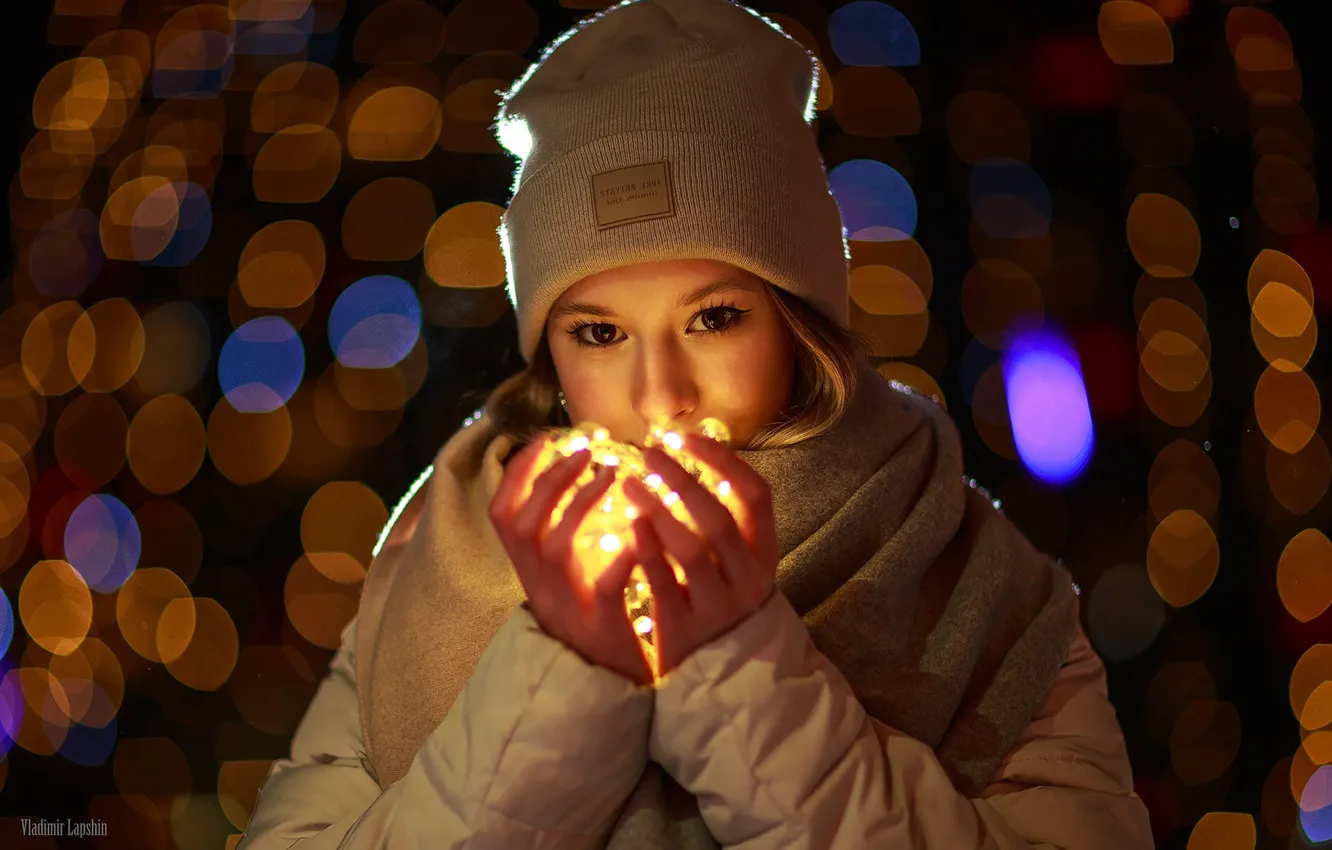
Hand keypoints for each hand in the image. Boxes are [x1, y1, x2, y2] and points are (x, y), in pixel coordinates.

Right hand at [488, 436, 653, 685]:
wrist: (602, 686)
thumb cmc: (589, 620)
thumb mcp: (564, 576)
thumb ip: (561, 534)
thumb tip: (568, 477)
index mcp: (528, 569)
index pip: (502, 512)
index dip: (518, 473)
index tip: (546, 440)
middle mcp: (538, 584)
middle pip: (523, 522)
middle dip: (551, 479)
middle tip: (586, 451)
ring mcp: (565, 606)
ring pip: (555, 546)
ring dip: (581, 503)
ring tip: (612, 474)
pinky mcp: (599, 626)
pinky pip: (603, 587)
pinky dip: (619, 559)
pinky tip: (640, 534)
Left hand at [622, 432, 778, 678]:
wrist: (722, 678)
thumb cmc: (719, 603)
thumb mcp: (734, 563)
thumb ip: (720, 520)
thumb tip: (690, 454)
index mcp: (763, 554)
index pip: (756, 495)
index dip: (723, 461)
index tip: (687, 436)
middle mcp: (747, 578)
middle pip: (720, 518)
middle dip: (683, 480)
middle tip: (648, 452)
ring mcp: (718, 606)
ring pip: (694, 549)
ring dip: (660, 511)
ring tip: (630, 483)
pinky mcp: (685, 629)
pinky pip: (665, 583)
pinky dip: (648, 550)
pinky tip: (629, 524)